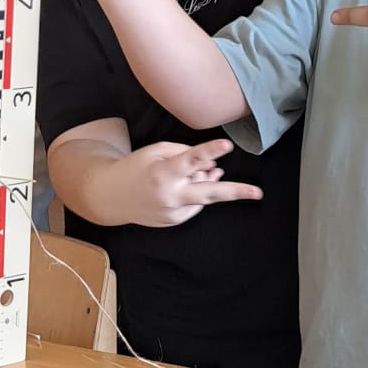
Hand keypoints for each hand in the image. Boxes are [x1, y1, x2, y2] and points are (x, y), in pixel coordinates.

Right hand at [127, 139, 262, 226]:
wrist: (110, 197)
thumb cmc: (134, 168)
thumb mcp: (155, 152)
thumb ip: (185, 155)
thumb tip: (213, 168)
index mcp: (163, 173)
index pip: (190, 160)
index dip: (209, 152)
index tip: (226, 146)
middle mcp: (169, 196)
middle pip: (209, 194)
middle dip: (235, 192)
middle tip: (258, 193)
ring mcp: (172, 213)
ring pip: (202, 197)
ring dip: (205, 183)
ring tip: (201, 173)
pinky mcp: (173, 222)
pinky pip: (192, 206)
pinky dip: (192, 194)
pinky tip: (181, 188)